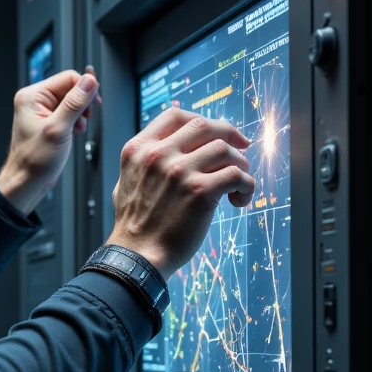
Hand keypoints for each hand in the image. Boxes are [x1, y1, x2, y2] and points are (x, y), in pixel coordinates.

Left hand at [0, 67, 99, 216]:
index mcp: (32, 96)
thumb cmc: (34, 161)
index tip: (94, 104)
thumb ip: (75, 103)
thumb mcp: (58, 129)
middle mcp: (35, 100)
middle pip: (70, 88)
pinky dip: (75, 121)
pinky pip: (68, 112)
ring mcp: (41, 111)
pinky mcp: (47, 121)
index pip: (68, 78)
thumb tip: (89, 81)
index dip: (85, 89)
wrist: (26, 182)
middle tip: (84, 120)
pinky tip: (75, 131)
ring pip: (71, 101)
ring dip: (80, 113)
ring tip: (77, 128)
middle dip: (82, 104)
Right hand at [107, 107, 255, 278]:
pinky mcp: (201, 192)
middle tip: (242, 147)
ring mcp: (180, 172)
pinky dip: (246, 185)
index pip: (176, 115)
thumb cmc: (134, 225)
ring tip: (237, 183)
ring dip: (240, 163)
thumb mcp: (125, 181)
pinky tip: (239, 199)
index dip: (201, 119)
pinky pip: (237, 175)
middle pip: (205, 126)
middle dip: (229, 133)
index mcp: (139, 149)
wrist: (137, 256)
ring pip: (225, 149)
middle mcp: (158, 155)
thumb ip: (144, 161)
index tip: (216, 132)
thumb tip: (168, 144)